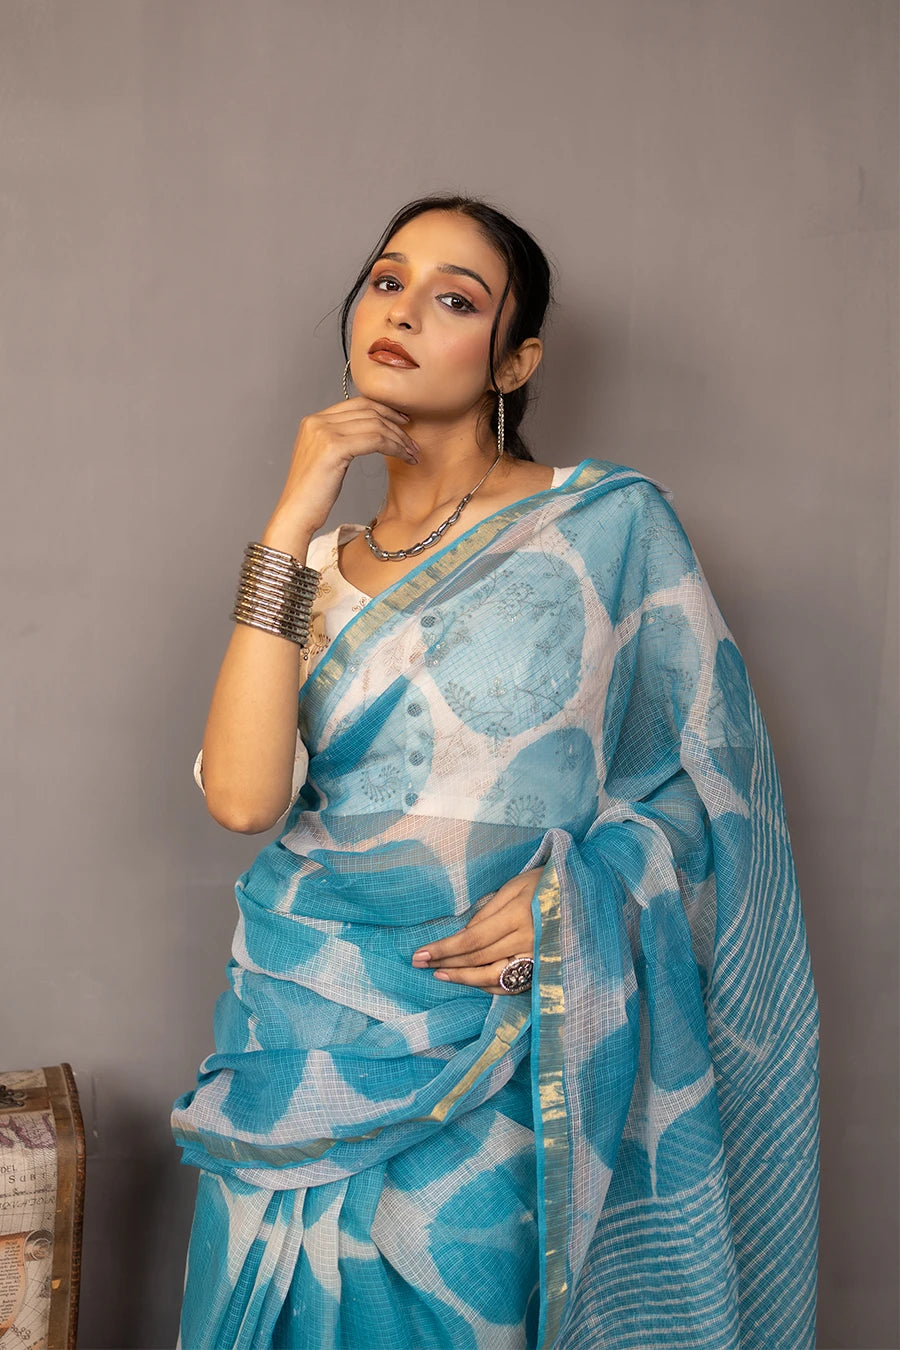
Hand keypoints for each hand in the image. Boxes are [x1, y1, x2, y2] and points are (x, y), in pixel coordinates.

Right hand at [264, 395, 421, 551]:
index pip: (357, 403)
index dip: (384, 410)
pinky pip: (375, 439)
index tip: (402, 423)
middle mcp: (317, 421)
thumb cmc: (312, 495)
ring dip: (399, 439)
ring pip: (375, 424)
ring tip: (412, 454)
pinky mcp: (334, 447)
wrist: (296, 514)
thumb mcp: (325, 459)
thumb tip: (369, 434)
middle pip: (368, 410)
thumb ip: (340, 440)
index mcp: (313, 421)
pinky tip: (403, 457)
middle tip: (412, 441)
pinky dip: (394, 447)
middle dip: (396, 424)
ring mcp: (324, 432)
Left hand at [410, 865, 544, 993]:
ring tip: (439, 974)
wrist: (581, 895)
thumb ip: (487, 913)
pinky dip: (486, 985)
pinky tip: (468, 980)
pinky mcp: (541, 969)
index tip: (420, 953)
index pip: (472, 940)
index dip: (444, 949)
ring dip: (462, 978)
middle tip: (419, 964)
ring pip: (492, 977)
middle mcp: (527, 942)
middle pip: (478, 959)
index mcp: (518, 917)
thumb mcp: (514, 887)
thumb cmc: (544, 884)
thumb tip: (461, 936)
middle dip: (446, 962)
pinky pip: (509, 984)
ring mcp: (535, 959)